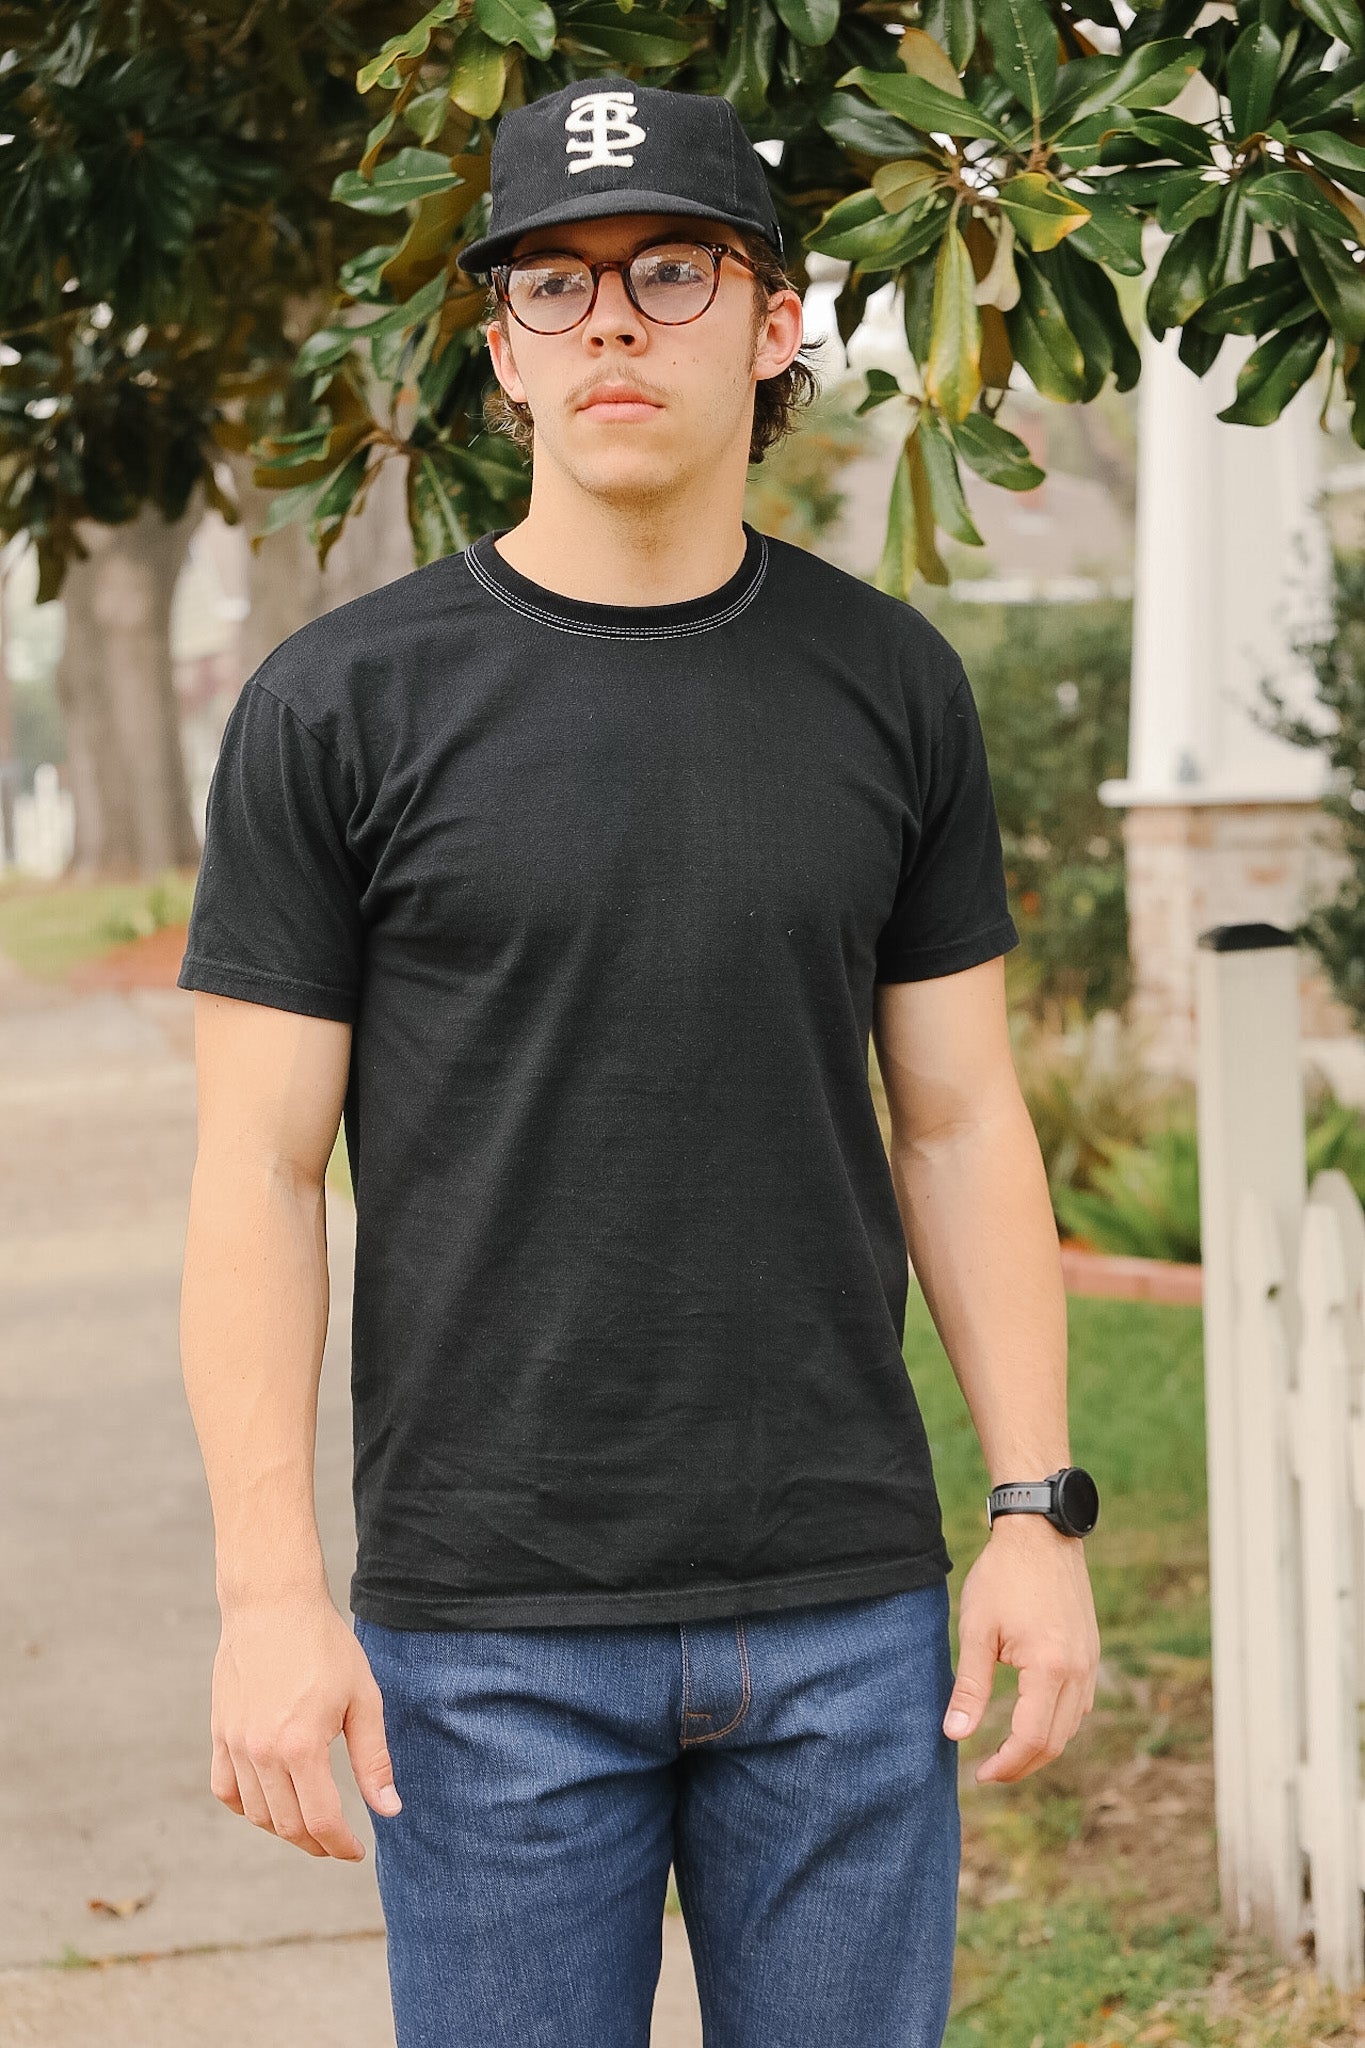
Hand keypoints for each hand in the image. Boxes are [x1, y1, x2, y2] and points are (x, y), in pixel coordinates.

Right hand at [210, 1595, 400, 1858]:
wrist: (272, 1604)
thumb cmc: (325, 1646)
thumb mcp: (363, 1698)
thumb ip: (373, 1760)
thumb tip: (389, 1810)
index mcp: (301, 1746)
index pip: (320, 1821)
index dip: (340, 1845)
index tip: (356, 1852)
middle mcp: (262, 1752)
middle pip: (287, 1824)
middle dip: (316, 1843)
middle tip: (337, 1842)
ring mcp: (235, 1743)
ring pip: (256, 1813)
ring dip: (284, 1828)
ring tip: (310, 1823)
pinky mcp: (220, 1732)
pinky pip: (226, 1788)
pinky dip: (246, 1806)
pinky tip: (270, 1802)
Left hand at [941, 1516, 1100, 1783]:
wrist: (1041, 1532)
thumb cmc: (1003, 1577)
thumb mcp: (977, 1630)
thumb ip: (969, 1687)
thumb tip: (954, 1735)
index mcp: (1050, 1668)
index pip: (1033, 1739)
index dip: (1007, 1764)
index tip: (980, 1774)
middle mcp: (1079, 1671)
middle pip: (1057, 1741)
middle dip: (1023, 1763)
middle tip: (990, 1770)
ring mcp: (1090, 1661)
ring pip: (1072, 1725)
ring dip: (1042, 1745)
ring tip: (1008, 1750)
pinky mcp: (1090, 1650)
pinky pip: (1081, 1703)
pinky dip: (1058, 1721)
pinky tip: (1034, 1717)